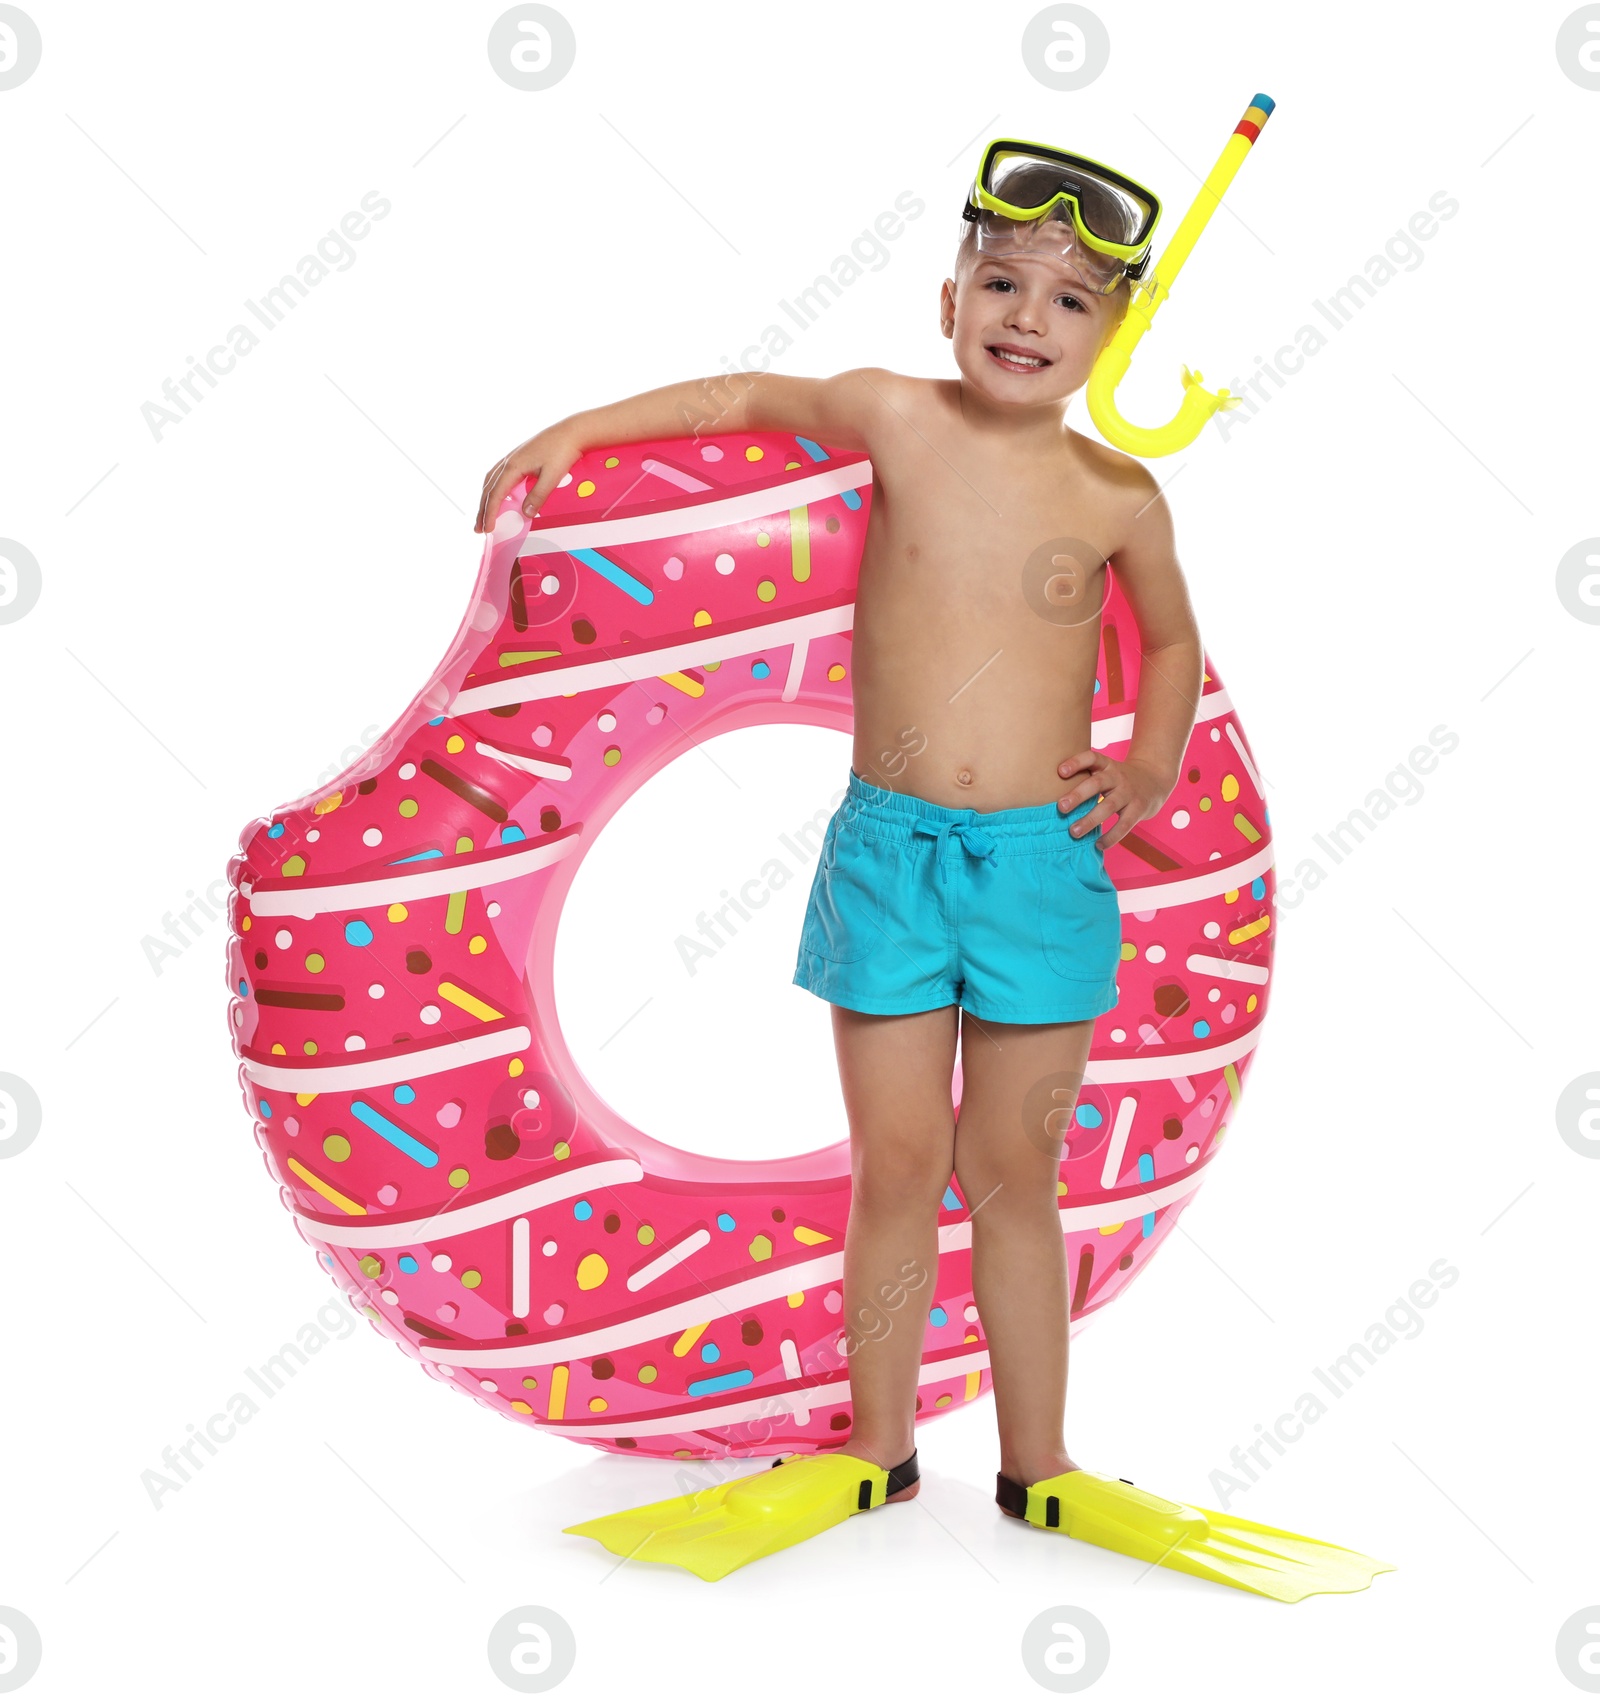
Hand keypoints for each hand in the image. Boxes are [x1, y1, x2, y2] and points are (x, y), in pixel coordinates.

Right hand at [474, 425, 584, 533]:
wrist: (571, 431)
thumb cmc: (562, 451)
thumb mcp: (552, 476)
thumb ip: (538, 495)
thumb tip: (526, 513)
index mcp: (513, 466)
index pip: (496, 494)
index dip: (490, 513)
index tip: (488, 529)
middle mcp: (509, 461)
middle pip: (488, 489)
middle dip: (482, 510)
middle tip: (478, 528)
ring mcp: (513, 457)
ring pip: (491, 480)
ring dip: (485, 498)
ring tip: (483, 514)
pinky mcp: (519, 456)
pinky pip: (499, 474)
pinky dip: (493, 487)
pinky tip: (497, 493)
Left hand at [1055, 750, 1173, 850]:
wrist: (1155, 779)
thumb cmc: (1119, 779)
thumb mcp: (1106, 770)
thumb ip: (1086, 778)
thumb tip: (1051, 796)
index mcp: (1106, 765)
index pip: (1091, 758)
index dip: (1076, 762)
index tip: (1060, 771)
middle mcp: (1117, 776)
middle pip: (1096, 784)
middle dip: (1078, 795)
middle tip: (1060, 808)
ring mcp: (1129, 793)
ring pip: (1108, 806)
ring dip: (1090, 820)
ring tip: (1073, 832)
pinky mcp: (1138, 809)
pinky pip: (1124, 824)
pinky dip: (1111, 836)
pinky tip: (1098, 845)